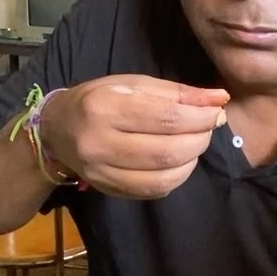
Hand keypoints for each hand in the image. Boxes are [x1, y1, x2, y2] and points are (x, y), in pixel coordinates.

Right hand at [39, 75, 228, 199]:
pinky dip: (176, 177)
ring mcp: (101, 172)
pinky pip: (154, 191)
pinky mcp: (108, 190)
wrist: (57, 130)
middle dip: (199, 140)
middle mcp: (99, 143)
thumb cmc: (98, 99)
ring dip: (191, 161)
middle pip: (167, 151)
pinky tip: (178, 162)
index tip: (216, 112)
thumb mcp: (133, 84)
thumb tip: (219, 99)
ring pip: (163, 177)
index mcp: (104, 107)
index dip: (199, 118)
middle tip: (207, 128)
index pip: (165, 118)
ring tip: (194, 143)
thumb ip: (177, 93)